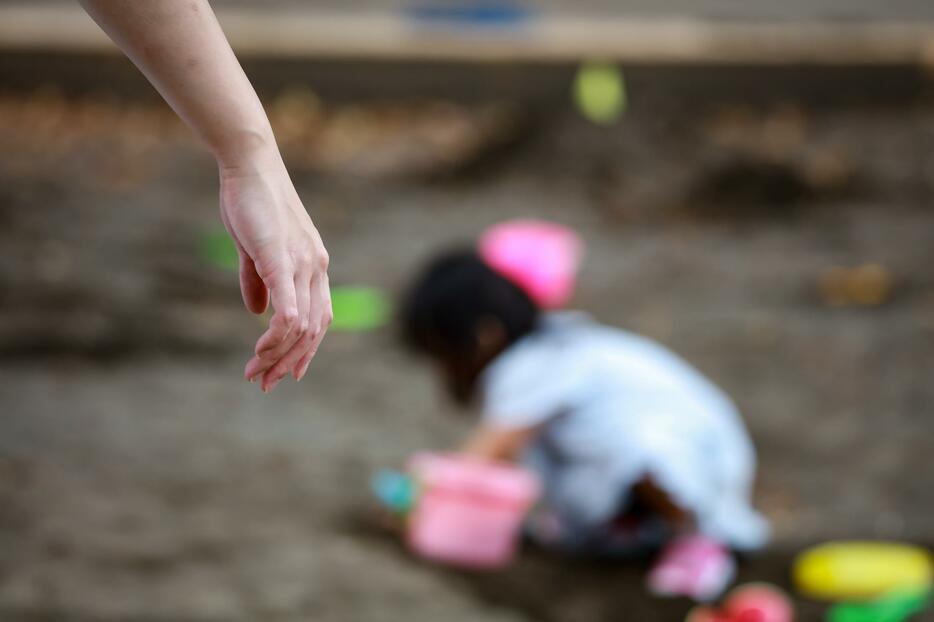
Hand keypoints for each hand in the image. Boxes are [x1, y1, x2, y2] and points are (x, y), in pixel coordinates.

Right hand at [218, 153, 331, 391]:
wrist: (251, 165)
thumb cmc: (252, 203)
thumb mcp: (256, 249)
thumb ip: (259, 282)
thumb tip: (257, 312)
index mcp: (314, 268)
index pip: (320, 322)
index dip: (305, 352)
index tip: (285, 375)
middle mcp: (316, 268)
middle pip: (312, 331)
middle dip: (287, 362)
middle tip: (262, 383)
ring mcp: (302, 262)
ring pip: (300, 325)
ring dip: (276, 353)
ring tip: (255, 371)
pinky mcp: (282, 256)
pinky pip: (288, 302)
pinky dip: (279, 331)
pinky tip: (264, 348)